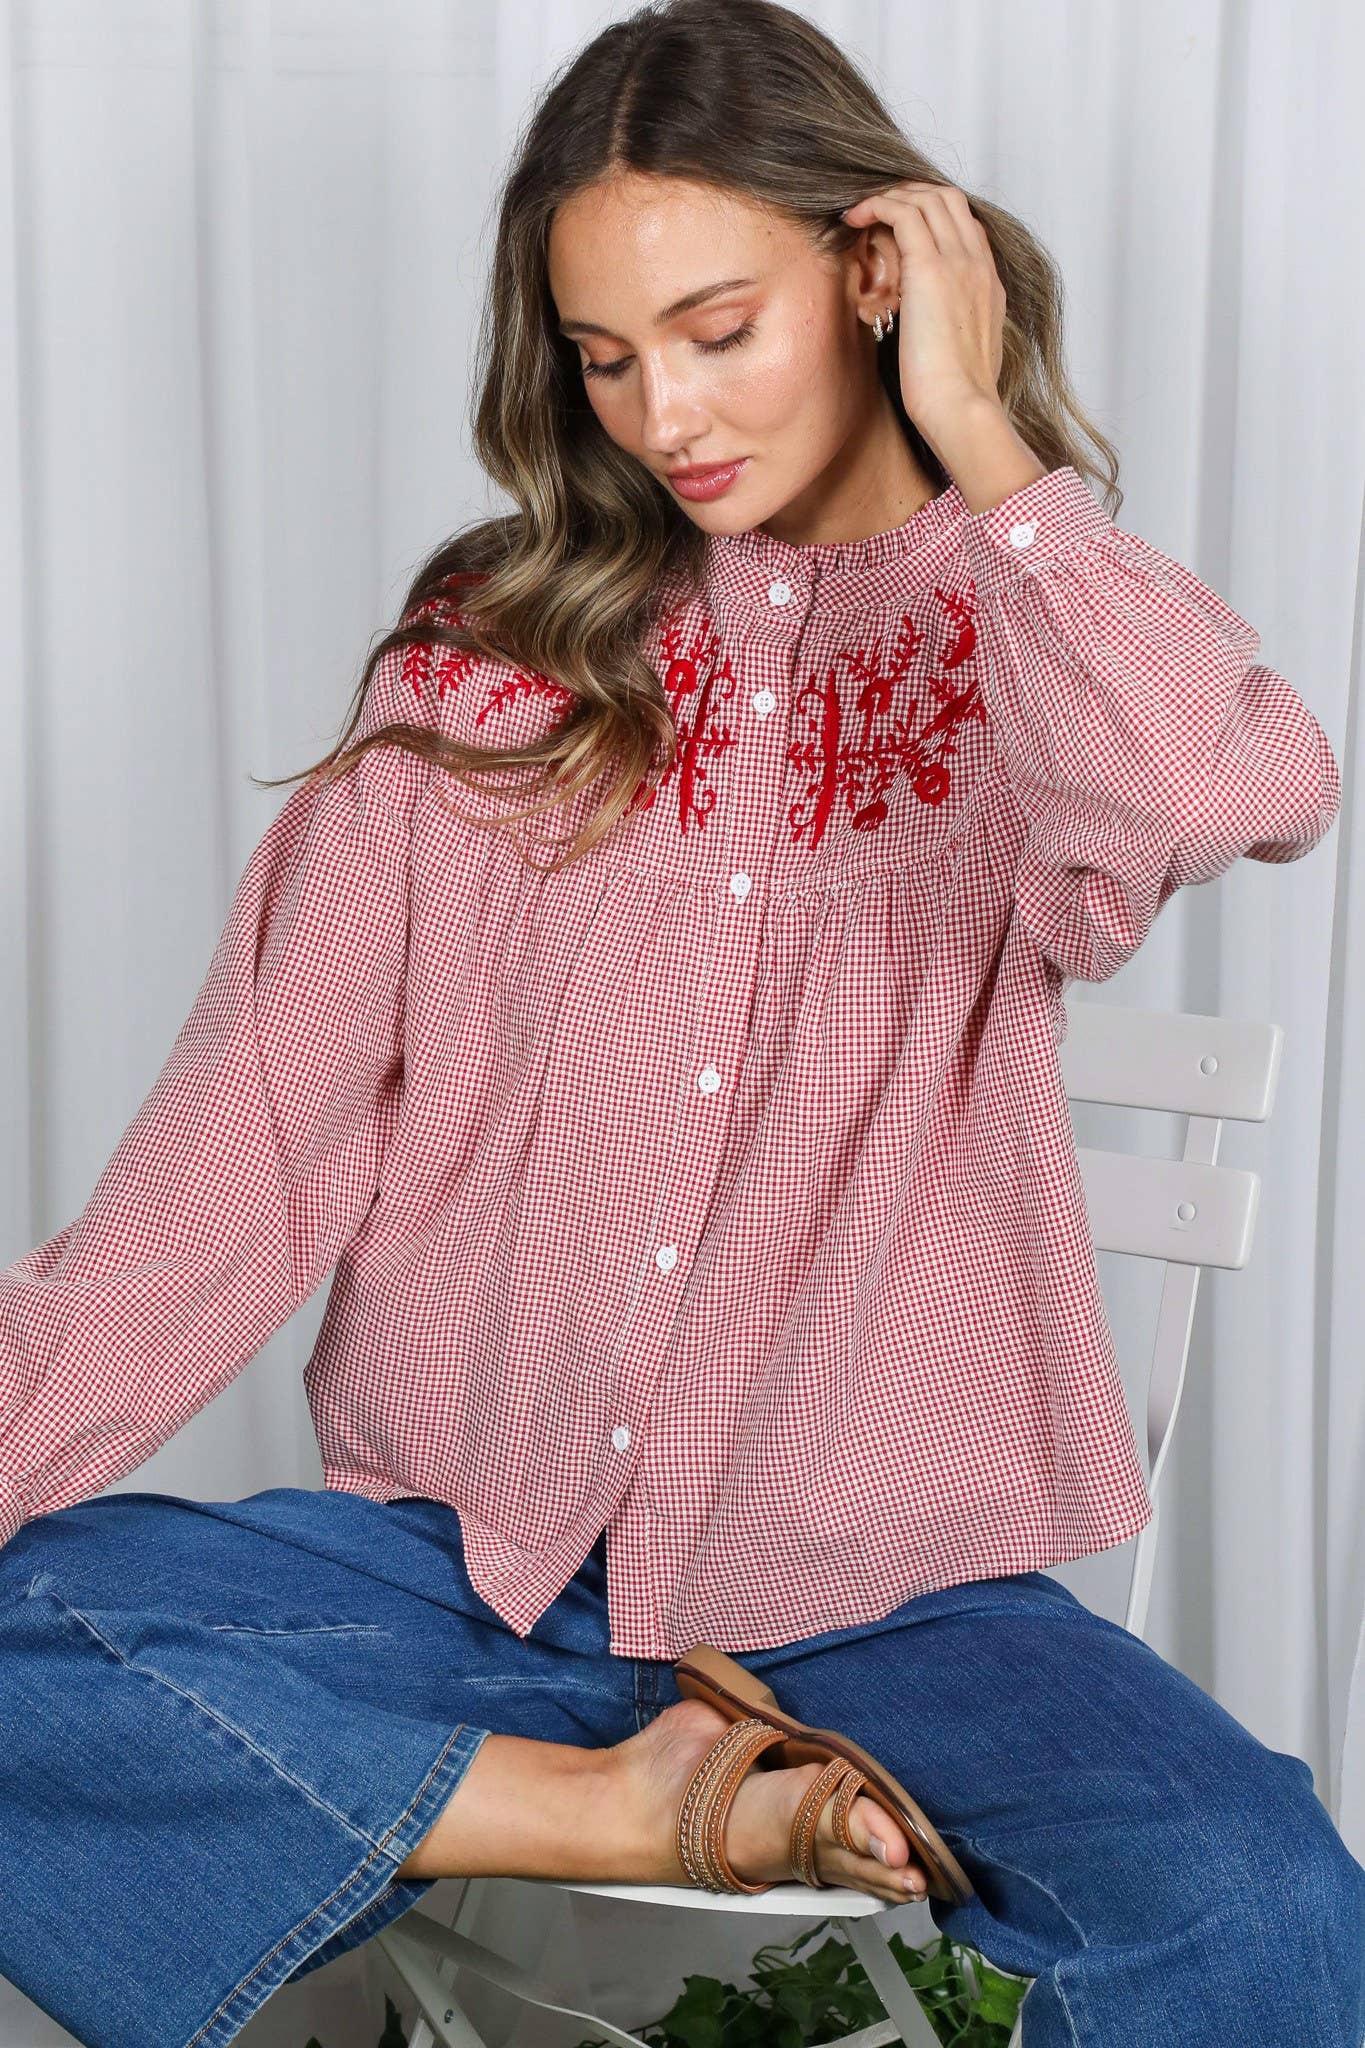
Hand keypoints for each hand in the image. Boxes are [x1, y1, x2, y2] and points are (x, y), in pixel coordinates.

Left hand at [840, 182, 1006, 438]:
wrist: (962, 408)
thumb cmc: (956, 397)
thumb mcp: (964, 353)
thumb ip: (954, 328)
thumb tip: (933, 329)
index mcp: (989, 283)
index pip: (964, 224)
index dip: (930, 213)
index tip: (898, 225)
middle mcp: (978, 263)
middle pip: (947, 198)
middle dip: (908, 193)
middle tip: (875, 210)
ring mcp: (958, 261)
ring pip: (927, 197)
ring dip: (889, 195)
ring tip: (859, 211)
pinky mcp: (930, 268)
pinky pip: (903, 212)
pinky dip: (877, 205)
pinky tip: (854, 217)